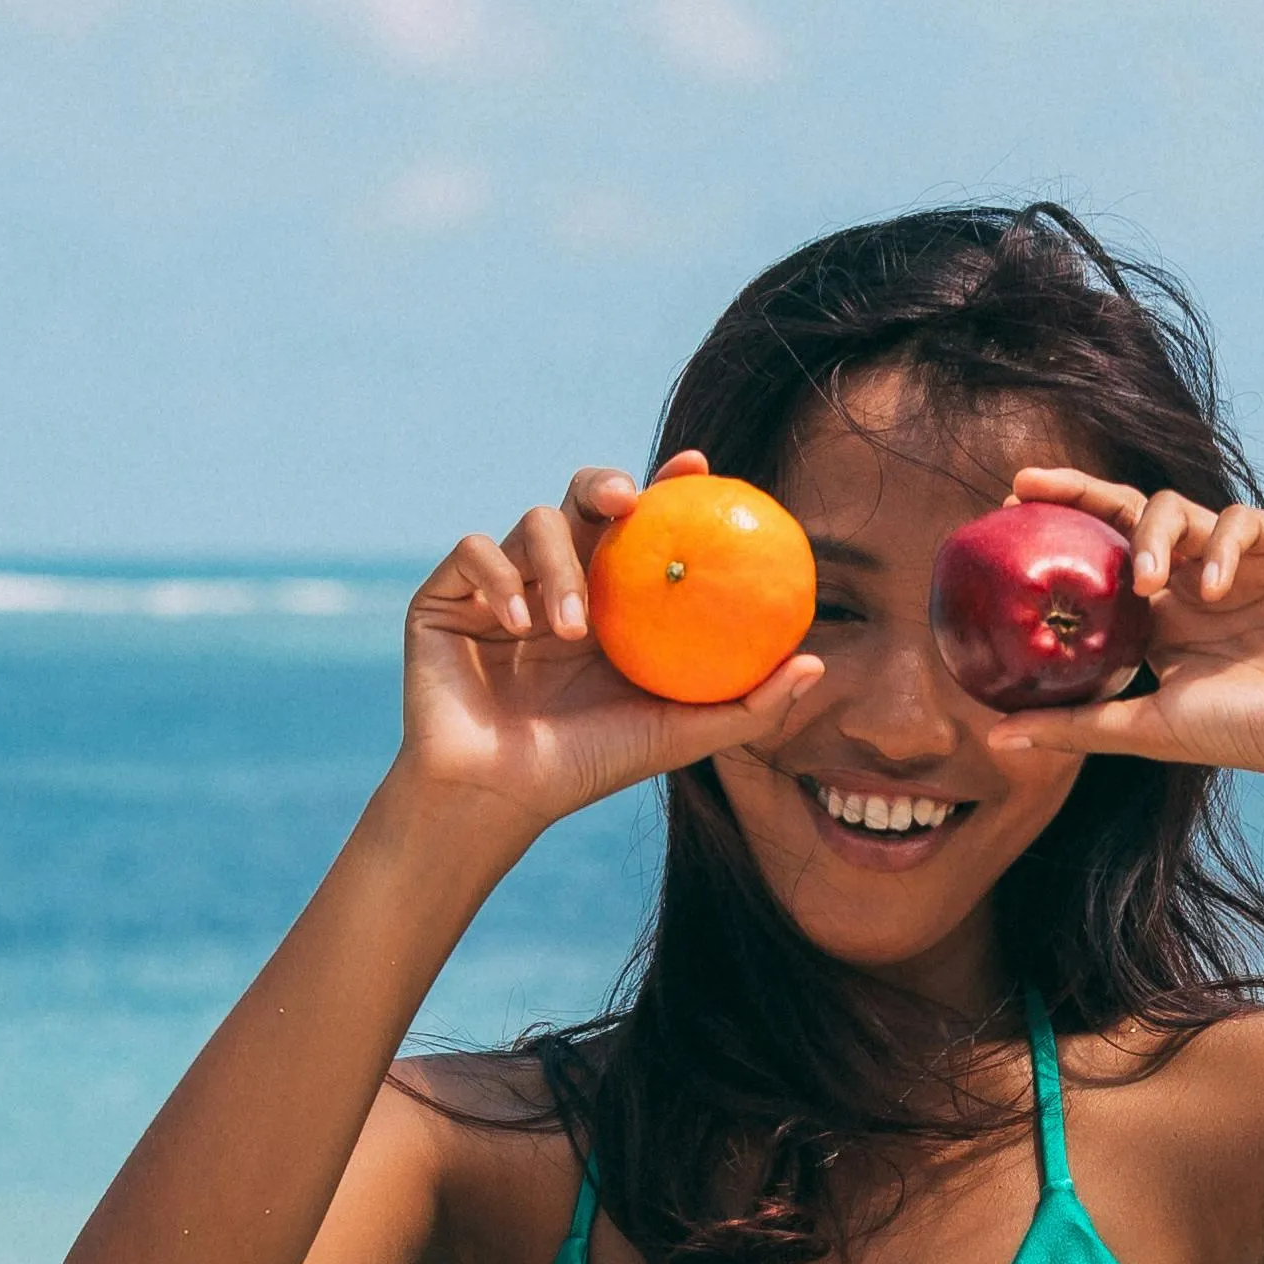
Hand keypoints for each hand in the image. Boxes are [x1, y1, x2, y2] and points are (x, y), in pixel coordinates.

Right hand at [393, 453, 825, 827]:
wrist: (496, 797)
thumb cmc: (587, 766)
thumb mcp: (678, 734)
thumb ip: (747, 703)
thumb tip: (817, 662)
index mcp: (610, 597)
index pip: (644, 526)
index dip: (669, 486)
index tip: (700, 466)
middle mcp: (557, 577)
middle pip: (583, 499)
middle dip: (605, 483)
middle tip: (627, 502)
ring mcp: (500, 583)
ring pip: (533, 523)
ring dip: (559, 569)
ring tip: (572, 632)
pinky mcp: (446, 596)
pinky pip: (473, 551)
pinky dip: (500, 579)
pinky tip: (519, 626)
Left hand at [966, 474, 1263, 836]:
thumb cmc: (1253, 734)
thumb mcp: (1149, 729)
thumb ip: (1076, 725)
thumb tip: (995, 739)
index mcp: (1167, 617)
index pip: (1102, 555)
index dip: (1060, 527)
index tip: (1006, 510)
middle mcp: (1199, 578)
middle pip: (1129, 513)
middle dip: (1078, 492)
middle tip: (1029, 487)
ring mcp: (1245, 558)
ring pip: (1180, 509)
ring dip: (1154, 538)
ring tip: (1149, 588)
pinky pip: (1242, 521)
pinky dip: (1223, 548)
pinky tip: (1215, 591)